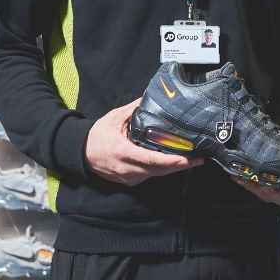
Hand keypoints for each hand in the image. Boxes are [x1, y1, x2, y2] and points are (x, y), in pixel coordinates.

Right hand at [84, 99, 202, 185]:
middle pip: (158, 171)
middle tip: (198, 159)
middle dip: (180, 166)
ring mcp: (128, 177)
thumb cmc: (98, 135)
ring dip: (173, 168)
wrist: (81, 153)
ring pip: (155, 175)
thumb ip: (134, 109)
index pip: (151, 160)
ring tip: (190, 160)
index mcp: (123, 152)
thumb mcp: (115, 118)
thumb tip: (150, 98)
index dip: (171, 160)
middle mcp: (126, 168)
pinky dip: (162, 170)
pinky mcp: (129, 181)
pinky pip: (149, 176)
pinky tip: (173, 163)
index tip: (186, 158)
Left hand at [230, 146, 279, 206]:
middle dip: (267, 191)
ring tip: (244, 178)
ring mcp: (277, 194)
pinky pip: (256, 189)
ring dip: (253, 187)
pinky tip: (238, 176)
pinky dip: (247, 183)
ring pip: (264, 194)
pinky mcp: (266, 189)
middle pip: (278, 197)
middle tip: (260, 183)